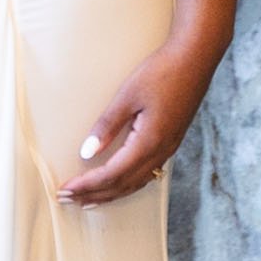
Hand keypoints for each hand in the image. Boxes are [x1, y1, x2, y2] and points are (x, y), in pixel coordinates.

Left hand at [64, 41, 216, 205]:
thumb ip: (107, 126)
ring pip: (136, 183)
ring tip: (87, 200)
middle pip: (122, 185)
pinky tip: (117, 184)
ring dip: (110, 194)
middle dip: (94, 195)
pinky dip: (126, 185)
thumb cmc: (161, 72)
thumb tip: (86, 153)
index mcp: (148, 142)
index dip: (87, 184)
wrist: (195, 59)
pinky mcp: (171, 143)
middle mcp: (160, 152)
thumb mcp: (128, 96)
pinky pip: (146, 175)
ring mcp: (168, 149)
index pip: (112, 174)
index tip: (66, 189)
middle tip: (68, 199)